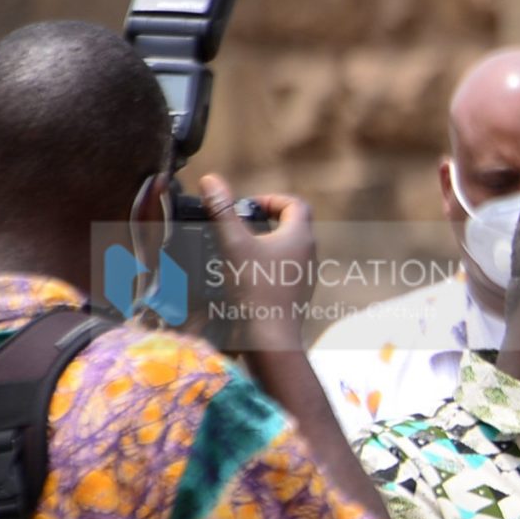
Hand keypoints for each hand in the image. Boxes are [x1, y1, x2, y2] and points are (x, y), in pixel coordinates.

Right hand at [198, 177, 315, 350]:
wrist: (269, 338)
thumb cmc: (255, 290)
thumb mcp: (233, 244)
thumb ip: (221, 211)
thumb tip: (210, 180)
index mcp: (301, 237)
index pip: (295, 204)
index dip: (271, 199)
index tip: (246, 208)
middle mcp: (308, 255)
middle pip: (290, 225)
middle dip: (262, 221)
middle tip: (236, 226)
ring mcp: (304, 276)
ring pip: (284, 249)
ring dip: (260, 244)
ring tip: (233, 249)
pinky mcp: (294, 294)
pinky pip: (280, 270)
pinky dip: (261, 265)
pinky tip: (238, 274)